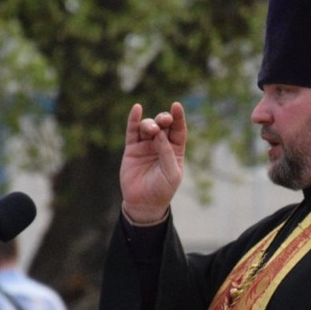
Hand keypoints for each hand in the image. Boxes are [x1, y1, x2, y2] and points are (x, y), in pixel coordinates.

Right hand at [120, 102, 186, 224]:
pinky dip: (134, 120)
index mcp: (175, 150)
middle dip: (164, 119)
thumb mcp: (170, 173)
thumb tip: (159, 133)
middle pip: (163, 125)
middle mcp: (161, 145)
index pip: (178, 130)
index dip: (178, 117)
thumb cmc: (162, 189)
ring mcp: (146, 146)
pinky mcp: (132, 149)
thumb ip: (167, 153)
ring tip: (152, 130)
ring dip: (150, 124)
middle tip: (164, 120)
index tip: (176, 106)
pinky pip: (132, 132)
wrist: (144, 203)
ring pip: (148, 127)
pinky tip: (137, 109)